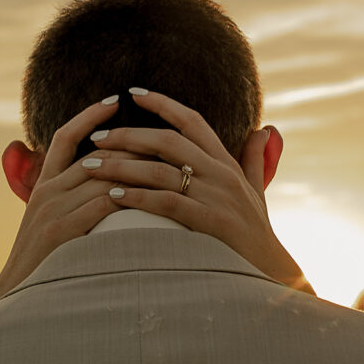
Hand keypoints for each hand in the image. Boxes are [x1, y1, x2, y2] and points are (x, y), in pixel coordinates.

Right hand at [0, 94, 155, 314]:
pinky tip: (155, 198)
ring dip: (137, 169)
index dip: (89, 117)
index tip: (115, 100)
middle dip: (130, 143)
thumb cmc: (42, 268)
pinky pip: (102, 205)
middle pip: (94, 154)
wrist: (16, 300)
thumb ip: (70, 205)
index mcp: (42, 186)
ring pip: (101, 175)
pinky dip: (130, 198)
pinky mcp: (61, 231)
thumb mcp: (48, 228)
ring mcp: (52, 210)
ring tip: (169, 165)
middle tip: (164, 136)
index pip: (64, 137)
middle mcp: (46, 192)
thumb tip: (102, 192)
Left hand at [83, 88, 315, 294]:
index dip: (162, 104)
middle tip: (96, 138)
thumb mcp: (256, 190)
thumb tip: (264, 130)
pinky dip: (139, 197)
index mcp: (227, 162)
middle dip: (128, 136)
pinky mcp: (210, 222)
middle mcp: (221, 174)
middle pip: (168, 141)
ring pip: (161, 171)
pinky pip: (167, 203)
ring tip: (91, 166)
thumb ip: (253, 159)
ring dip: (122, 167)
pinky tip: (113, 196)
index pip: (192, 121)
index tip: (132, 92)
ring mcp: (216, 197)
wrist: (272, 271)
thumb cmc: (257, 232)